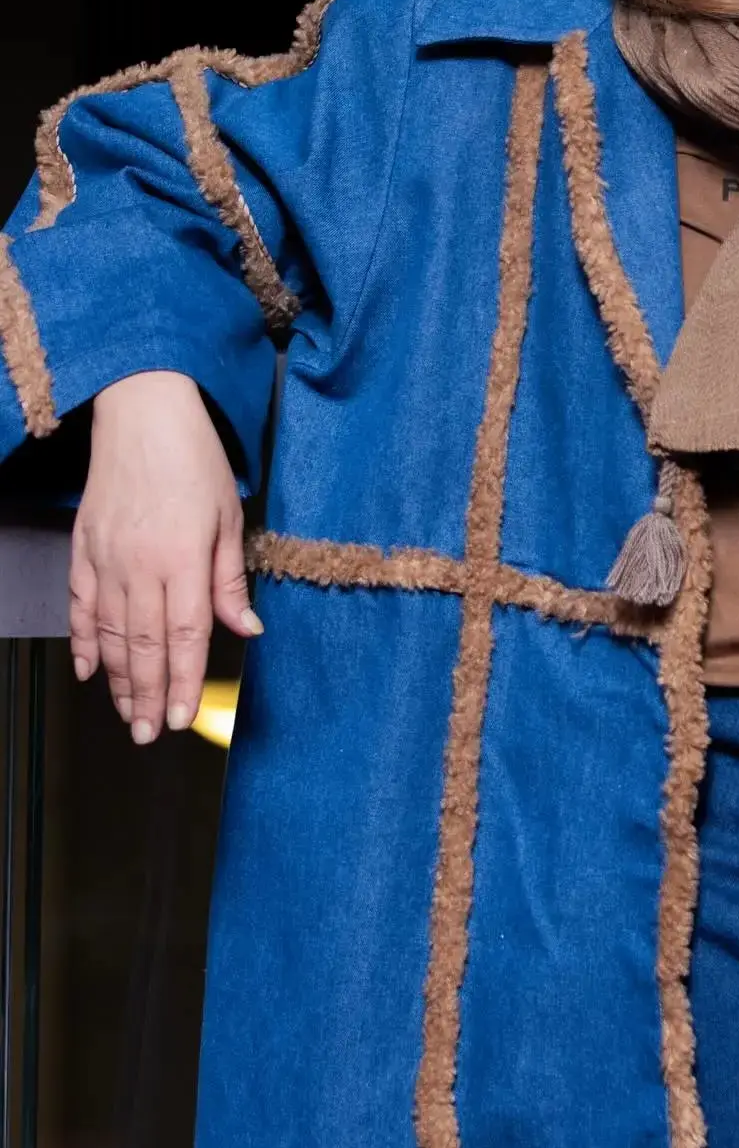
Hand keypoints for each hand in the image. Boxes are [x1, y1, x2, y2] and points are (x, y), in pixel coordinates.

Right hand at [71, 370, 263, 742]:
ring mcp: (107, 559)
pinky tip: (89, 670)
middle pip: (145, 646)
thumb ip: (230, 581)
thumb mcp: (228, 517)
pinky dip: (85, 641)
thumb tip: (248, 629)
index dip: (183, 682)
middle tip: (150, 734)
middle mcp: (141, 565)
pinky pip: (82, 606)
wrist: (142, 413)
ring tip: (127, 714)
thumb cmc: (194, 460)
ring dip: (119, 679)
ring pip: (112, 634)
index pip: (185, 636)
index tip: (182, 718)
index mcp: (184, 559)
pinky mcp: (84, 549)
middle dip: (148, 696)